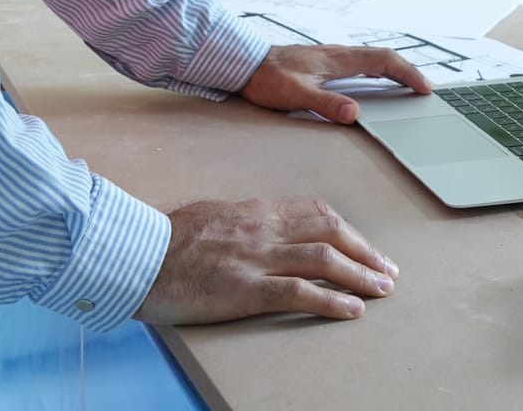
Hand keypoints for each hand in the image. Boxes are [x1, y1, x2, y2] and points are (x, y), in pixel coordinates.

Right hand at [134, 197, 398, 324]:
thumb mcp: (209, 216)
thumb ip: (238, 221)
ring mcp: (256, 258)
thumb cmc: (164, 239)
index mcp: (254, 212)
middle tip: (387, 270)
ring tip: (382, 290)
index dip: (346, 230)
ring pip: (323, 259)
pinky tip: (352, 311)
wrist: (135, 255)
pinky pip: (299, 292)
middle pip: (329, 231)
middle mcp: (262, 229)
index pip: (314, 212)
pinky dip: (331, 301)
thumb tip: (253, 225)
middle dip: (364, 251)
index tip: (364, 246)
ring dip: (360, 275)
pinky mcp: (245, 289)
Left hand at [237, 44, 430, 123]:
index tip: (424, 88)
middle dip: (406, 70)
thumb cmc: (268, 78)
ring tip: (404, 84)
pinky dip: (374, 70)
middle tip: (422, 87)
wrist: (244, 63)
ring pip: (370, 57)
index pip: (383, 61)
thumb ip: (326, 104)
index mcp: (338, 60)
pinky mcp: (321, 60)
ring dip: (391, 69)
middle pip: (382, 56)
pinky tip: (370, 81)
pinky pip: (358, 61)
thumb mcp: (297, 95)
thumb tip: (355, 113)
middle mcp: (338, 53)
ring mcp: (330, 55)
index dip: (407, 73)